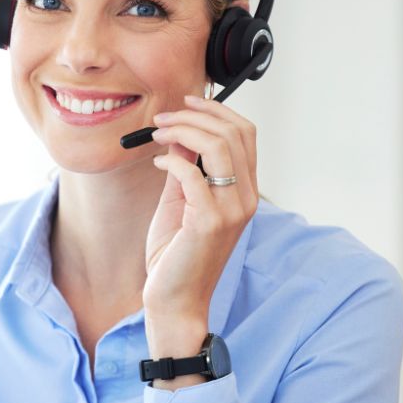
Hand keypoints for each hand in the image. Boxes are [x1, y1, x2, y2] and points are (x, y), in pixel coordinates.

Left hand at [143, 95, 259, 323]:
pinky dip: (171, 160)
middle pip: (234, 133)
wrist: (175, 299)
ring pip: (218, 146)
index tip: (186, 103)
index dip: (216, 110)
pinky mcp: (209, 222)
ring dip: (183, 131)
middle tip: (163, 118)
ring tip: (157, 133)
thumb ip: (187, 168)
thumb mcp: (183, 201)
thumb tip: (179, 133)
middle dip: (196, 115)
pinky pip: (192, 173)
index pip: (245, 133)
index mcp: (244, 191)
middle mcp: (246, 198)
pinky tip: (156, 163)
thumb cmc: (176, 253)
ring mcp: (231, 210)